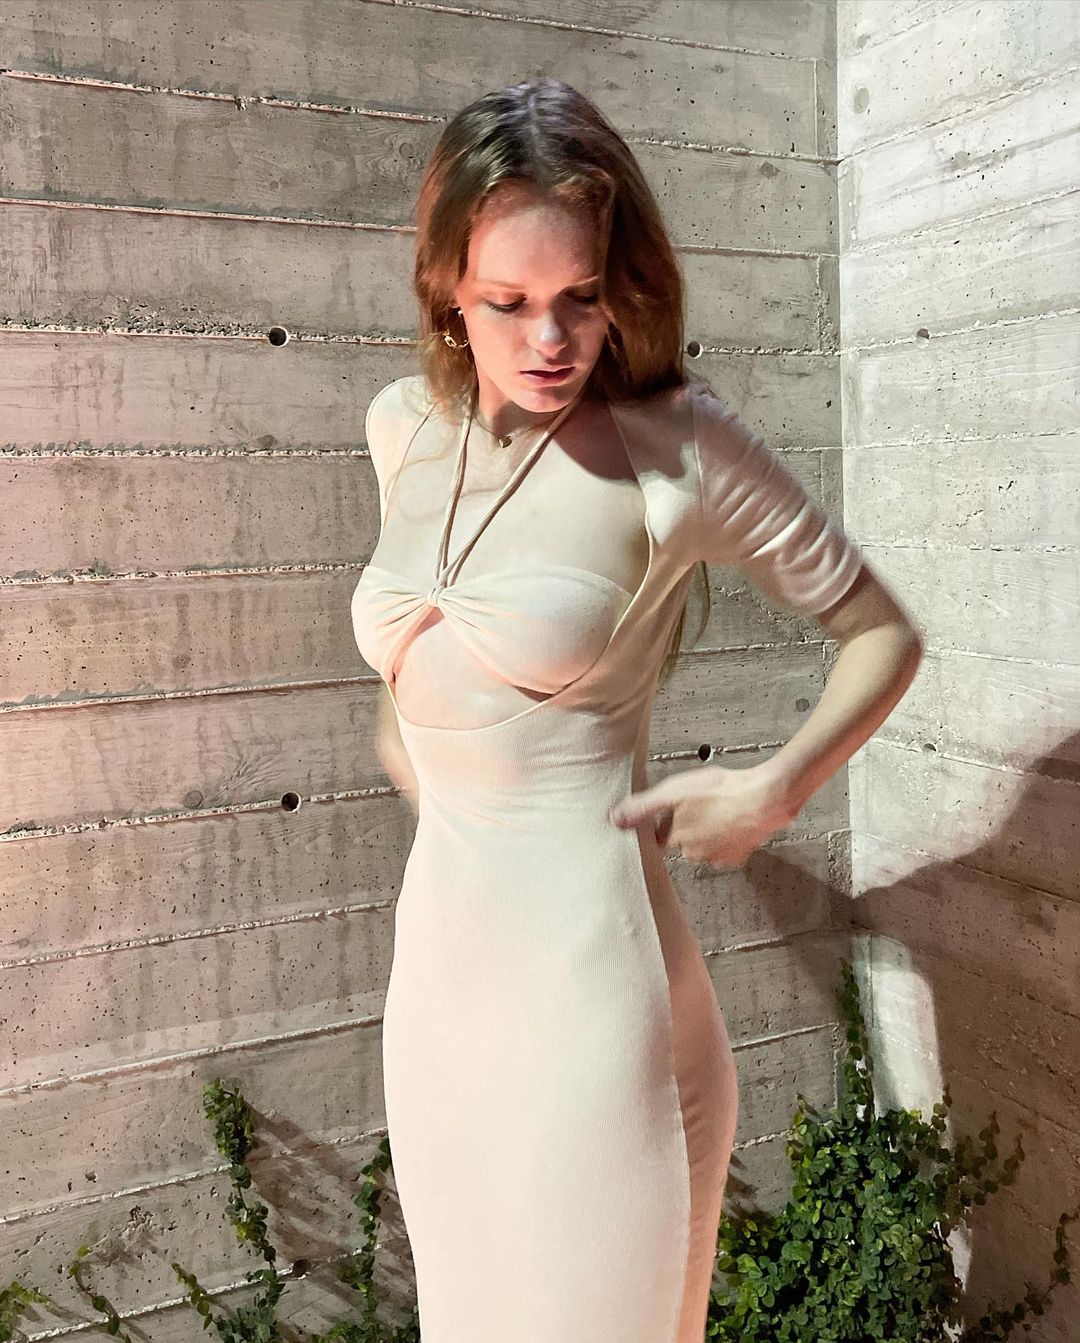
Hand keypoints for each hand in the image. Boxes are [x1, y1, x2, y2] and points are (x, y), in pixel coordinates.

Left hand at [607, 762, 796, 866]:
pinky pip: (727, 846)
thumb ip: (643, 807)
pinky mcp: (740, 855)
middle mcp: (696, 854)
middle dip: (688, 825)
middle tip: (700, 804)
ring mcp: (719, 857)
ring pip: (705, 844)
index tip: (674, 810)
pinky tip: (732, 817)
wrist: (766, 798)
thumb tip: (614, 820)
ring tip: (718, 808)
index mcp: (676, 840)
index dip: (665, 821)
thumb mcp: (674, 791)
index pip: (660, 837)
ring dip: (709, 829)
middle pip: (682, 841)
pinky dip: (728, 833)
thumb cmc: (723, 791)